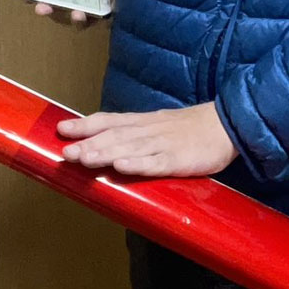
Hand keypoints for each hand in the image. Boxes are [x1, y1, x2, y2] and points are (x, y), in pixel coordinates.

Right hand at [33, 0, 122, 28]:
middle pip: (58, 9)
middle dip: (49, 10)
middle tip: (42, 8)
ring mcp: (96, 9)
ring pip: (78, 22)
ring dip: (74, 20)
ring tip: (78, 13)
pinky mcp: (113, 16)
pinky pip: (102, 25)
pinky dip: (98, 23)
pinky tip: (101, 16)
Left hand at [56, 101, 239, 176]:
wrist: (227, 124)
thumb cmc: (191, 128)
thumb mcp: (160, 124)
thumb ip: (136, 132)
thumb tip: (107, 141)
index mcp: (144, 121)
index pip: (109, 120)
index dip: (85, 124)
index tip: (61, 128)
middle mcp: (149, 130)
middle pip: (115, 136)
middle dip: (88, 143)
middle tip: (64, 152)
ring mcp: (163, 144)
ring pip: (130, 148)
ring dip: (105, 153)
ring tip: (83, 159)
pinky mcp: (178, 159)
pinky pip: (155, 163)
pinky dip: (138, 165)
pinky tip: (121, 168)